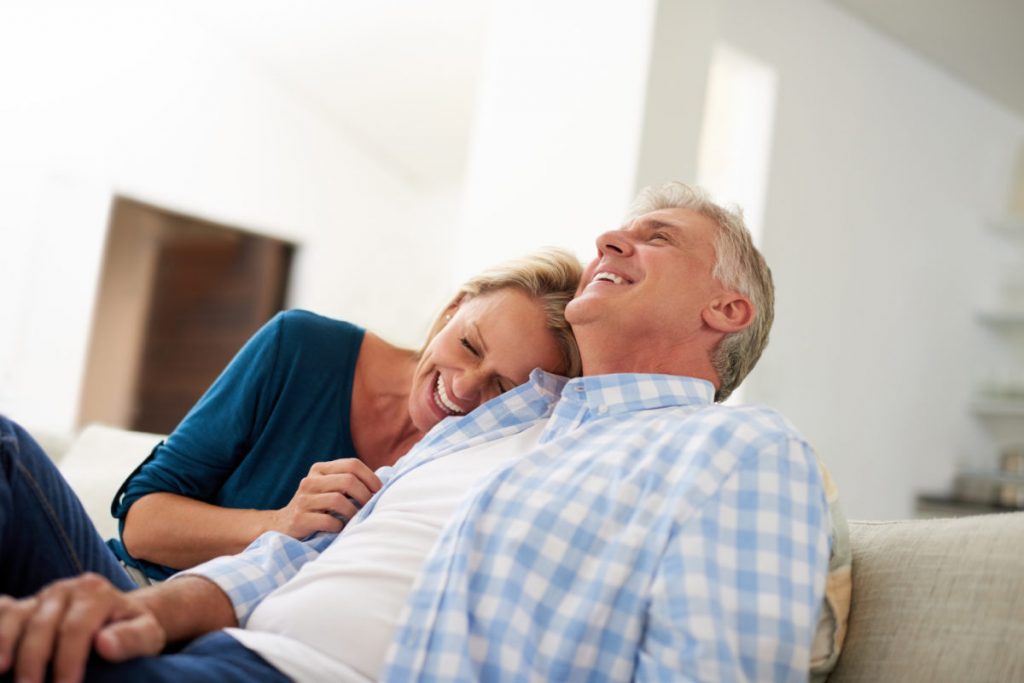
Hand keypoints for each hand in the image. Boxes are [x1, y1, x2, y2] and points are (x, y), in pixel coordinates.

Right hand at [0, 573, 165, 682]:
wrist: (121, 614)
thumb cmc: (132, 628)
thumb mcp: (147, 634)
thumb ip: (132, 638)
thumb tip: (105, 644)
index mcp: (95, 592)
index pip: (76, 628)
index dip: (67, 660)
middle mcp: (65, 589)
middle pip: (42, 625)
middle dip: (33, 662)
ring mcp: (42, 596)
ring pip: (16, 617)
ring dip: (5, 644)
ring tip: (1, 671)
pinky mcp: (25, 605)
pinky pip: (3, 611)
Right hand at [270, 458, 381, 537]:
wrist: (282, 526)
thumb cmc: (317, 507)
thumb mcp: (328, 488)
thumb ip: (348, 482)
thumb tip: (382, 484)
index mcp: (319, 469)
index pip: (352, 464)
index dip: (370, 477)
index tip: (380, 491)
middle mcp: (310, 481)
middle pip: (348, 481)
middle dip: (365, 495)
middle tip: (370, 508)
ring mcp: (303, 500)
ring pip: (339, 500)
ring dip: (353, 512)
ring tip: (355, 519)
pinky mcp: (299, 519)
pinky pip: (329, 521)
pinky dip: (339, 526)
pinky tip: (339, 528)